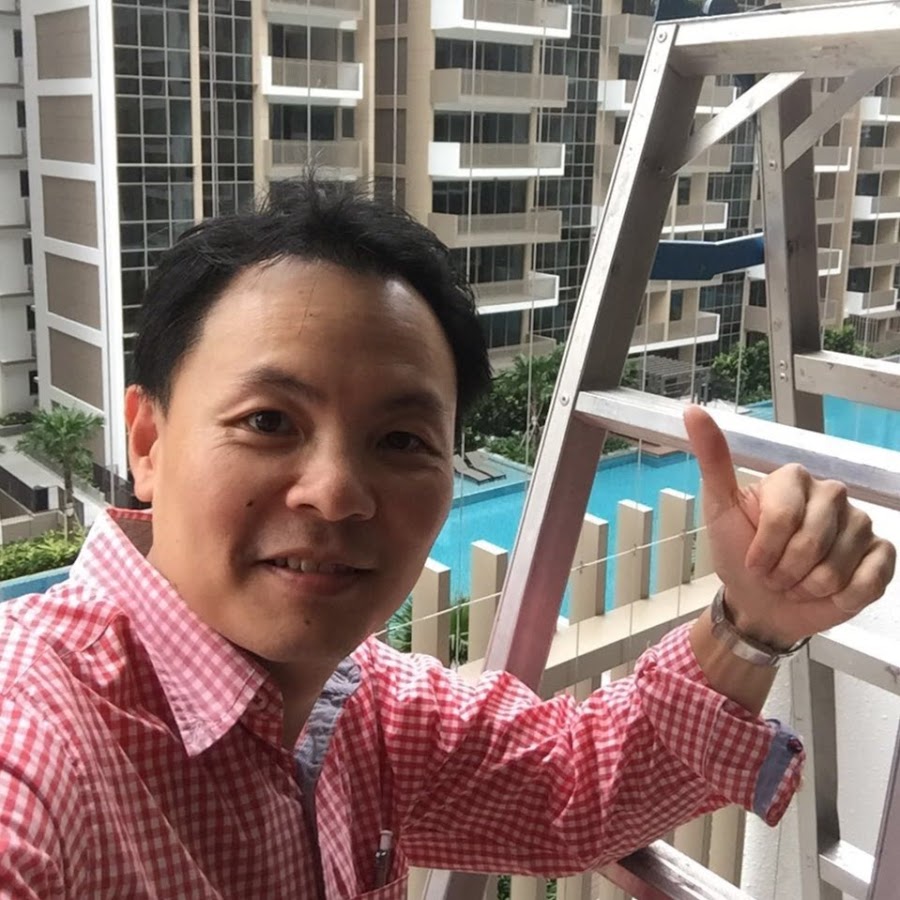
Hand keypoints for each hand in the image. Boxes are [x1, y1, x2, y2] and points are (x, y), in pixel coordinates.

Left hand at [684, 406, 895, 648]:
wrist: (760, 602)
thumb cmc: (738, 554)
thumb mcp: (718, 509)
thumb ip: (712, 460)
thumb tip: (692, 411)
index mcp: (793, 479)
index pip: (783, 518)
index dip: (764, 550)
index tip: (752, 561)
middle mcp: (832, 493)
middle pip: (812, 543)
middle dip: (785, 572)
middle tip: (774, 575)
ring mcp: (859, 523)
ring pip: (838, 565)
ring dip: (809, 587)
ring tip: (796, 583)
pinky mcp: (880, 554)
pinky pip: (871, 579)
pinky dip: (844, 596)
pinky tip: (829, 593)